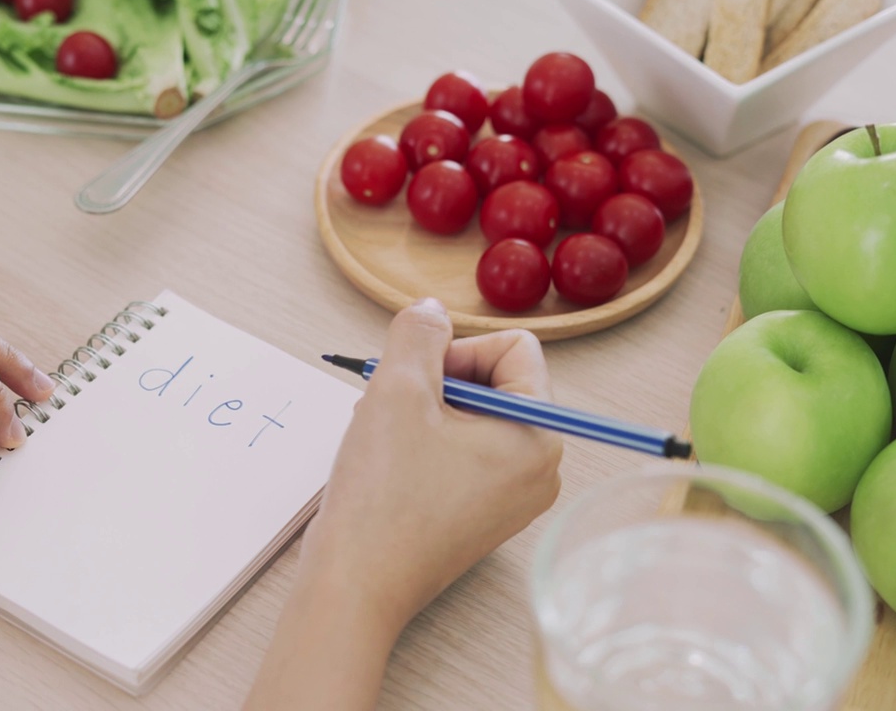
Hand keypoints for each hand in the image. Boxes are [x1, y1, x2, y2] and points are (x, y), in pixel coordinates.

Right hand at [306, 297, 562, 627]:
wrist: (355, 586)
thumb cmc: (381, 499)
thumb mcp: (397, 390)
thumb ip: (418, 333)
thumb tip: (431, 310)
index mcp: (538, 437)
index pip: (515, 349)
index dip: (459, 349)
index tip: (417, 377)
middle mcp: (539, 468)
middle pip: (496, 381)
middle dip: (439, 382)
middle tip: (395, 409)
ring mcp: (512, 496)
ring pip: (473, 415)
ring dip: (426, 412)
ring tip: (388, 440)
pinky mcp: (482, 513)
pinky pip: (463, 452)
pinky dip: (425, 443)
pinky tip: (390, 463)